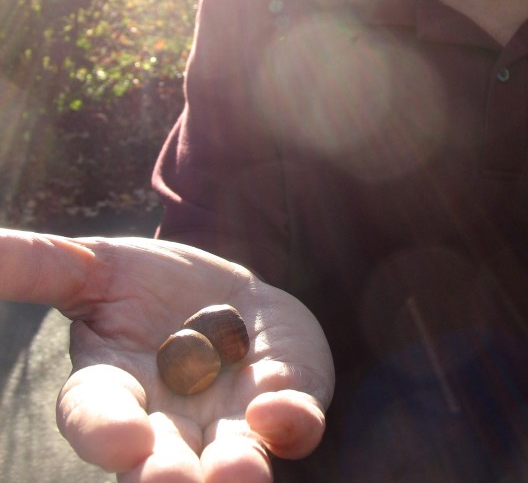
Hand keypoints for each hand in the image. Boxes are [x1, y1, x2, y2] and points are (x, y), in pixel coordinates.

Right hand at [0, 230, 333, 481]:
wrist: (223, 289)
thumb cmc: (147, 282)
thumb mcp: (92, 264)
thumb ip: (38, 265)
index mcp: (114, 387)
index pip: (95, 416)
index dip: (103, 430)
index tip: (124, 438)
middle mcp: (167, 421)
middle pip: (157, 463)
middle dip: (163, 477)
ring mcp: (226, 422)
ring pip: (229, 462)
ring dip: (234, 472)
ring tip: (237, 475)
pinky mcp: (280, 406)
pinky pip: (291, 425)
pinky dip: (291, 422)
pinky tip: (282, 409)